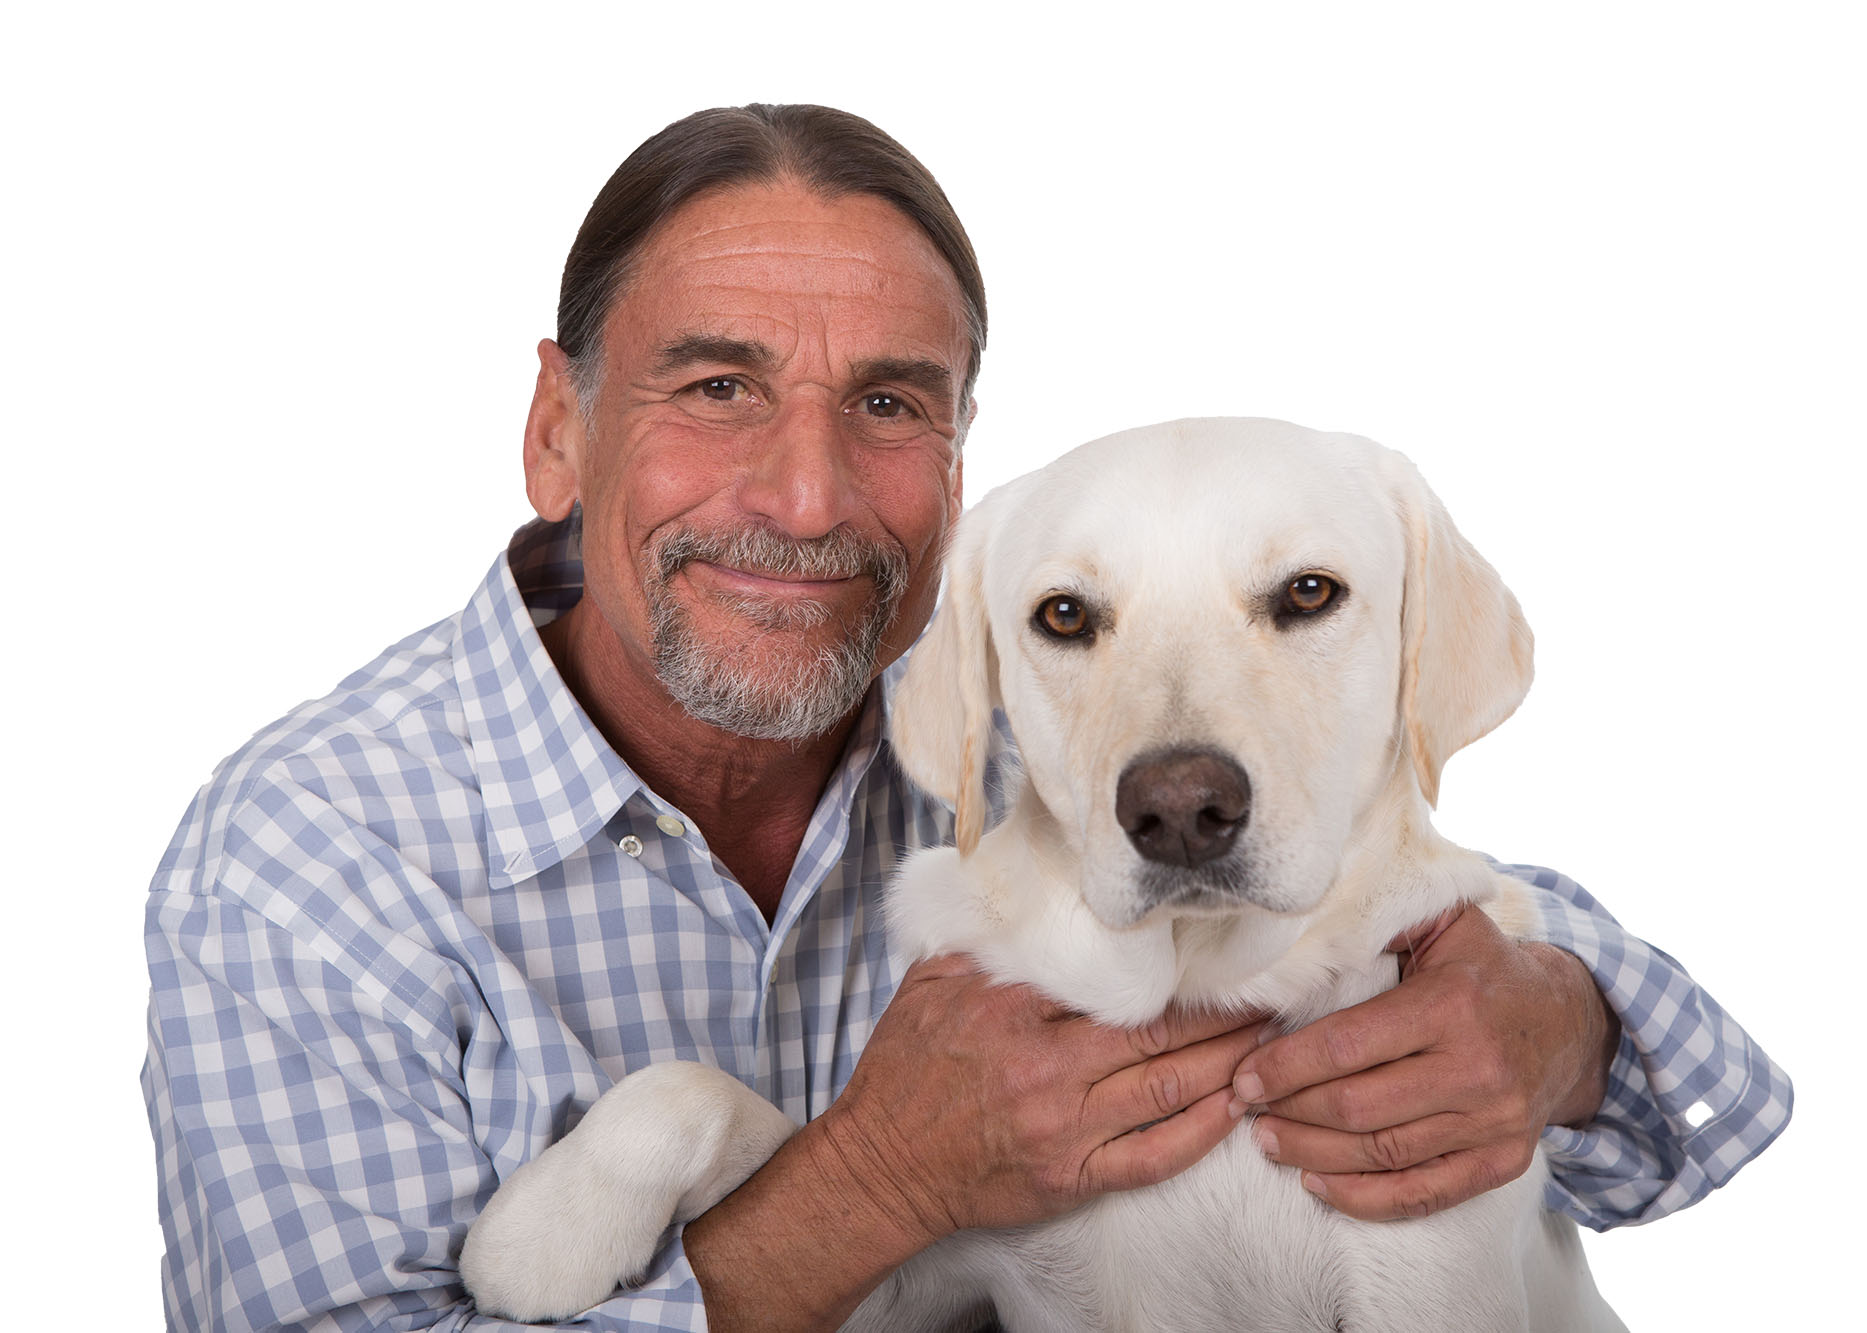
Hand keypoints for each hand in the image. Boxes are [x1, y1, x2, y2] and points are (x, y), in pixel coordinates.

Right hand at [818, 954, 1265, 1244]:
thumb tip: (1034, 895)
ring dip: (1226, 1064)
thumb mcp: (932, 982)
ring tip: (1268, 1039)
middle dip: (1221, 1016)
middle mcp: (1047, 1070)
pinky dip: (1200, 1133)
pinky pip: (1153, 1157)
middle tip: (1266, 994)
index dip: (1171, 969)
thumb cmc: (905, 1072)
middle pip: (1157, 1036)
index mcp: (1013, 1013)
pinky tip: (1233, 1109)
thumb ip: (988, 944)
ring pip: (1168, 1091)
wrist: (881, 1164)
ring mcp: (1066, 1129)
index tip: (1210, 950)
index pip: (1111, 982)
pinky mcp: (1073, 1177)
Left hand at [1229, 904, 1617, 1220]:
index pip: (1349, 1044)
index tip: (1244, 1074)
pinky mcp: (1502, 1162)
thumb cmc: (1485, 966)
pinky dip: (1364, 1198)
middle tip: (1245, 1108)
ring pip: (1383, 1154)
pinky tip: (1318, 1183)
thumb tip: (1312, 920)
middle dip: (1290, 1111)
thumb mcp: (1445, 921)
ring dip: (1313, 1154)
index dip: (1286, 1064)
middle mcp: (1477, 1069)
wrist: (1570, 1022)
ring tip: (1269, 1141)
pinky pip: (1424, 1194)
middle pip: (1359, 1108)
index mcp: (1452, 1005)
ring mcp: (1493, 1123)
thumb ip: (1384, 915)